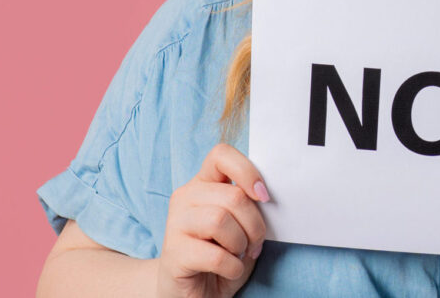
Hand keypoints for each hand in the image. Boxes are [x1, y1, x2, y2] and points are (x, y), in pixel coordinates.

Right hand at [156, 143, 269, 297]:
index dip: (247, 171)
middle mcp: (185, 197)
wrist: (191, 292)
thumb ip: (247, 205)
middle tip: (254, 244)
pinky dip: (233, 267)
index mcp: (203, 183)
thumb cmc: (220, 255)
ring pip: (221, 220)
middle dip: (255, 224)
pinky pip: (215, 255)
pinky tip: (229, 270)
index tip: (263, 196)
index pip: (221, 155)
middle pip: (233, 195)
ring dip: (241, 244)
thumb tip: (266, 195)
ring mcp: (175, 223)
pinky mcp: (173, 253)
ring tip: (238, 255)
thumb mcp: (238, 225)